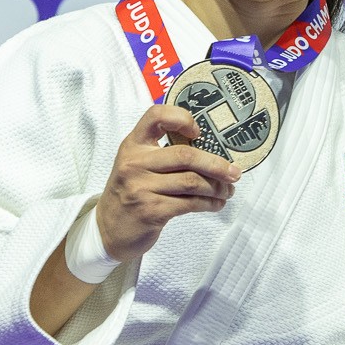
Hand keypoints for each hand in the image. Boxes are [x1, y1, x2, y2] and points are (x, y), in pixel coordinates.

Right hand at [95, 106, 239, 263]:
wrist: (109, 228)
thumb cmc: (133, 191)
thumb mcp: (139, 165)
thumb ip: (165, 154)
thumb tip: (214, 152)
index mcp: (133, 144)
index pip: (156, 116)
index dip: (181, 118)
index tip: (199, 131)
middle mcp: (134, 163)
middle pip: (185, 156)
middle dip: (217, 165)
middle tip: (235, 173)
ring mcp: (141, 187)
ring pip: (192, 182)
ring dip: (218, 187)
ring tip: (228, 191)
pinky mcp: (151, 211)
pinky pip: (190, 204)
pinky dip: (210, 203)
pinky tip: (216, 204)